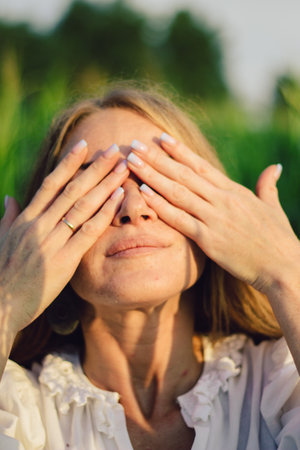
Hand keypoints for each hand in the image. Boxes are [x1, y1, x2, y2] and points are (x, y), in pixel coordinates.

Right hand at [0, 141, 128, 333]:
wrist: (0, 305)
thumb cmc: (2, 273)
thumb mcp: (1, 240)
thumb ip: (8, 217)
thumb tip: (11, 197)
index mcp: (26, 219)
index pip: (51, 183)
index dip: (69, 163)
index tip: (84, 146)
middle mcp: (39, 225)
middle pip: (72, 189)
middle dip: (95, 168)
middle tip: (115, 150)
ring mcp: (52, 241)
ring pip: (82, 206)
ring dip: (105, 184)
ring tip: (123, 168)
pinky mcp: (64, 260)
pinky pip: (88, 232)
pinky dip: (104, 213)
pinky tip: (119, 199)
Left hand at [127, 135, 298, 293]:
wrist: (284, 267)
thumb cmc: (279, 239)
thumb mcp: (273, 207)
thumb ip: (268, 186)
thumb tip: (275, 168)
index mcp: (234, 191)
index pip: (201, 165)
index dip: (179, 151)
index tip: (161, 138)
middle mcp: (222, 200)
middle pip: (183, 174)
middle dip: (157, 157)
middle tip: (135, 143)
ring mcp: (214, 219)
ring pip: (177, 191)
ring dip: (152, 175)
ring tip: (132, 161)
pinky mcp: (209, 240)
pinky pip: (179, 219)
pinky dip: (160, 205)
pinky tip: (143, 192)